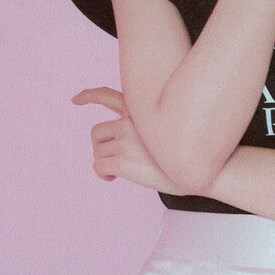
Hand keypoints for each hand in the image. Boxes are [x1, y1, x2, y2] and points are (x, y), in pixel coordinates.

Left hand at [72, 87, 188, 195]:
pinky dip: (103, 174)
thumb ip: (144, 125)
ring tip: (119, 169)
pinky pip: (98, 167)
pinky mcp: (122, 162)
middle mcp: (129, 123)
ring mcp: (125, 142)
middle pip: (96, 132)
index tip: (75, 100)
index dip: (88, 96)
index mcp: (139, 111)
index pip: (106, 96)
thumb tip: (125, 134)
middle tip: (113, 157)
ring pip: (97, 152)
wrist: (199, 171)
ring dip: (105, 161)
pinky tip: (113, 178)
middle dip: (101, 146)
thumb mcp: (167, 127)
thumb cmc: (187, 152)